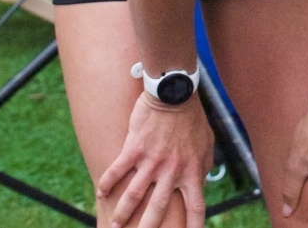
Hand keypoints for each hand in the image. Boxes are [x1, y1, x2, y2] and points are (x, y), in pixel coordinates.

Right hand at [97, 93, 215, 227]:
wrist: (174, 93)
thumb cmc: (192, 118)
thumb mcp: (206, 144)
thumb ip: (202, 166)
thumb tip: (201, 183)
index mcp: (192, 170)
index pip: (196, 206)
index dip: (194, 225)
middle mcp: (171, 170)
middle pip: (159, 208)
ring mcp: (151, 160)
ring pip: (133, 195)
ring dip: (122, 213)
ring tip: (115, 226)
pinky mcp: (134, 148)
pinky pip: (117, 170)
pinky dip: (107, 183)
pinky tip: (101, 193)